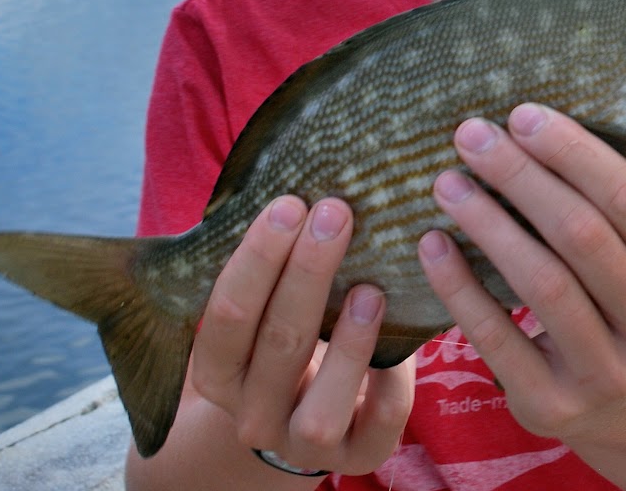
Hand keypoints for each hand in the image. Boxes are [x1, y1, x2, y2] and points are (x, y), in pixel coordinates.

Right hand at [190, 196, 413, 475]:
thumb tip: (301, 169)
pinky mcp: (357, 457)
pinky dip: (391, 387)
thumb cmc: (287, 334)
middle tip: (337, 212)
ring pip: (320, 407)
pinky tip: (407, 347)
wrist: (304, 413)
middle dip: (306, 274)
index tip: (289, 203)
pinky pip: (376, 430)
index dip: (256, 258)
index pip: (225, 315)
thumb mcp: (263, 306)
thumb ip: (269, 259)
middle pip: (275, 345)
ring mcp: (303, 442)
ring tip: (370, 288)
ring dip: (347, 344)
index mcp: (219, 371)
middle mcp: (252, 413)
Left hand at [418, 103, 625, 443]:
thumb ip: (605, 205)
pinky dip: (459, 286)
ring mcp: (607, 372)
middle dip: (521, 176)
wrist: (623, 404)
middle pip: (583, 234)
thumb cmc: (614, 297)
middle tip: (472, 136)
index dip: (575, 153)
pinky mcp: (552, 405)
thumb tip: (526, 123)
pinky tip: (433, 244)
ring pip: (542, 283)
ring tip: (447, 182)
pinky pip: (497, 336)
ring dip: (488, 223)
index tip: (522, 115)